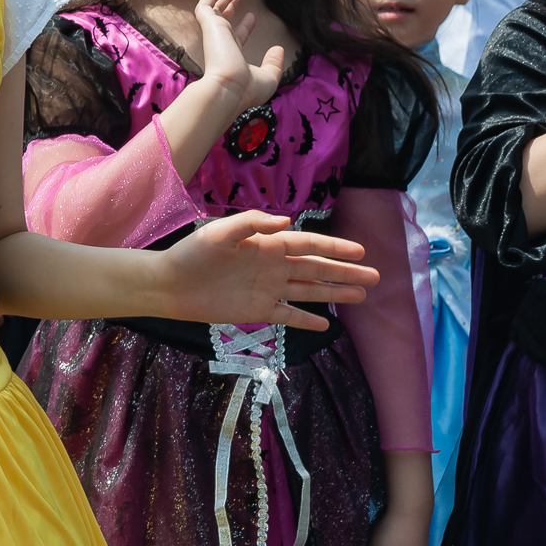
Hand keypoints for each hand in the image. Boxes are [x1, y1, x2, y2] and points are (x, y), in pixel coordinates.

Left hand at [157, 211, 375, 331]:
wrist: (170, 284)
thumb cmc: (193, 253)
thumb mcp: (220, 232)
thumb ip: (252, 223)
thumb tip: (287, 221)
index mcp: (267, 245)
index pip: (309, 245)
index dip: (335, 247)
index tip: (361, 251)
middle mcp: (273, 267)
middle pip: (317, 269)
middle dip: (346, 272)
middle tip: (376, 276)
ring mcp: (268, 289)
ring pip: (309, 291)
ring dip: (335, 293)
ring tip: (362, 295)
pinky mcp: (258, 310)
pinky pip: (288, 316)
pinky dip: (306, 320)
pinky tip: (327, 325)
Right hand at [195, 0, 286, 112]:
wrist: (228, 89)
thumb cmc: (247, 88)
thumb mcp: (269, 77)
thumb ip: (274, 62)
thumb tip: (278, 48)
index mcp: (233, 56)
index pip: (238, 36)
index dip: (245, 26)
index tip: (251, 16)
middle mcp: (222, 44)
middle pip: (224, 20)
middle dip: (231, 6)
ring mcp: (215, 35)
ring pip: (215, 11)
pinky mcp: (209, 27)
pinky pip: (204, 7)